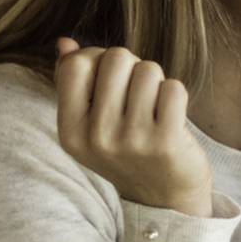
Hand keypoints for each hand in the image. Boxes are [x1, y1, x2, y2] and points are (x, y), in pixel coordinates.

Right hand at [54, 38, 213, 216]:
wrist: (164, 199)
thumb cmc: (128, 150)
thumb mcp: (91, 124)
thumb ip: (74, 83)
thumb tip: (65, 42)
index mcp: (70, 131)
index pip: (77, 63)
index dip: (98, 59)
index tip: (112, 79)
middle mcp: (96, 137)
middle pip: (117, 58)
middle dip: (132, 67)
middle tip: (138, 94)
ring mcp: (132, 141)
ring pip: (149, 70)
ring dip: (156, 82)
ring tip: (154, 109)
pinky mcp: (166, 142)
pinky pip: (174, 88)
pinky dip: (175, 95)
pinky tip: (171, 117)